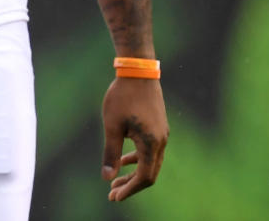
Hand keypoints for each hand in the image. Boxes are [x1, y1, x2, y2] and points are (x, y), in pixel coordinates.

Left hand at [101, 76, 167, 200]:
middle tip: (111, 194)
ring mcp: (161, 135)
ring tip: (114, 182)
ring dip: (133, 173)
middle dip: (130, 185)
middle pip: (149, 173)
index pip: (144, 177)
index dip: (129, 189)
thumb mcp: (112, 126)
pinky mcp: (158, 128)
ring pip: (150, 163)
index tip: (113, 197)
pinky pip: (149, 151)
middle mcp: (161, 142)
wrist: (138, 72)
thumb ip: (110, 153)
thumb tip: (107, 177)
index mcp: (151, 144)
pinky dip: (137, 159)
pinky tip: (124, 161)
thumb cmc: (122, 97)